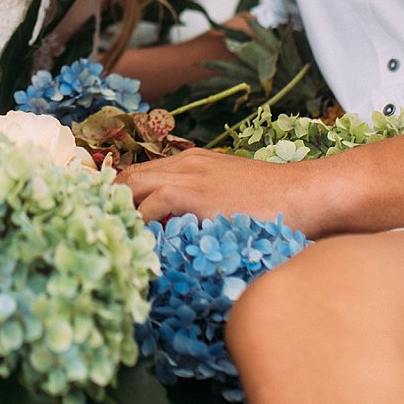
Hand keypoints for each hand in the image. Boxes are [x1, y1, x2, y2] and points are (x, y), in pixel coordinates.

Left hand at [117, 147, 319, 233]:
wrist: (307, 193)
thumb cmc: (279, 204)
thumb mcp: (235, 197)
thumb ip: (208, 207)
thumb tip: (188, 236)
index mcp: (194, 162)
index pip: (142, 173)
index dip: (120, 194)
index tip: (108, 216)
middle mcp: (186, 164)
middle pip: (129, 175)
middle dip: (108, 200)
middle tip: (96, 228)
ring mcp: (189, 176)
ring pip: (132, 185)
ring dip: (116, 210)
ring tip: (106, 236)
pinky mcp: (195, 194)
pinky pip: (150, 204)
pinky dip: (137, 222)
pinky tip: (133, 241)